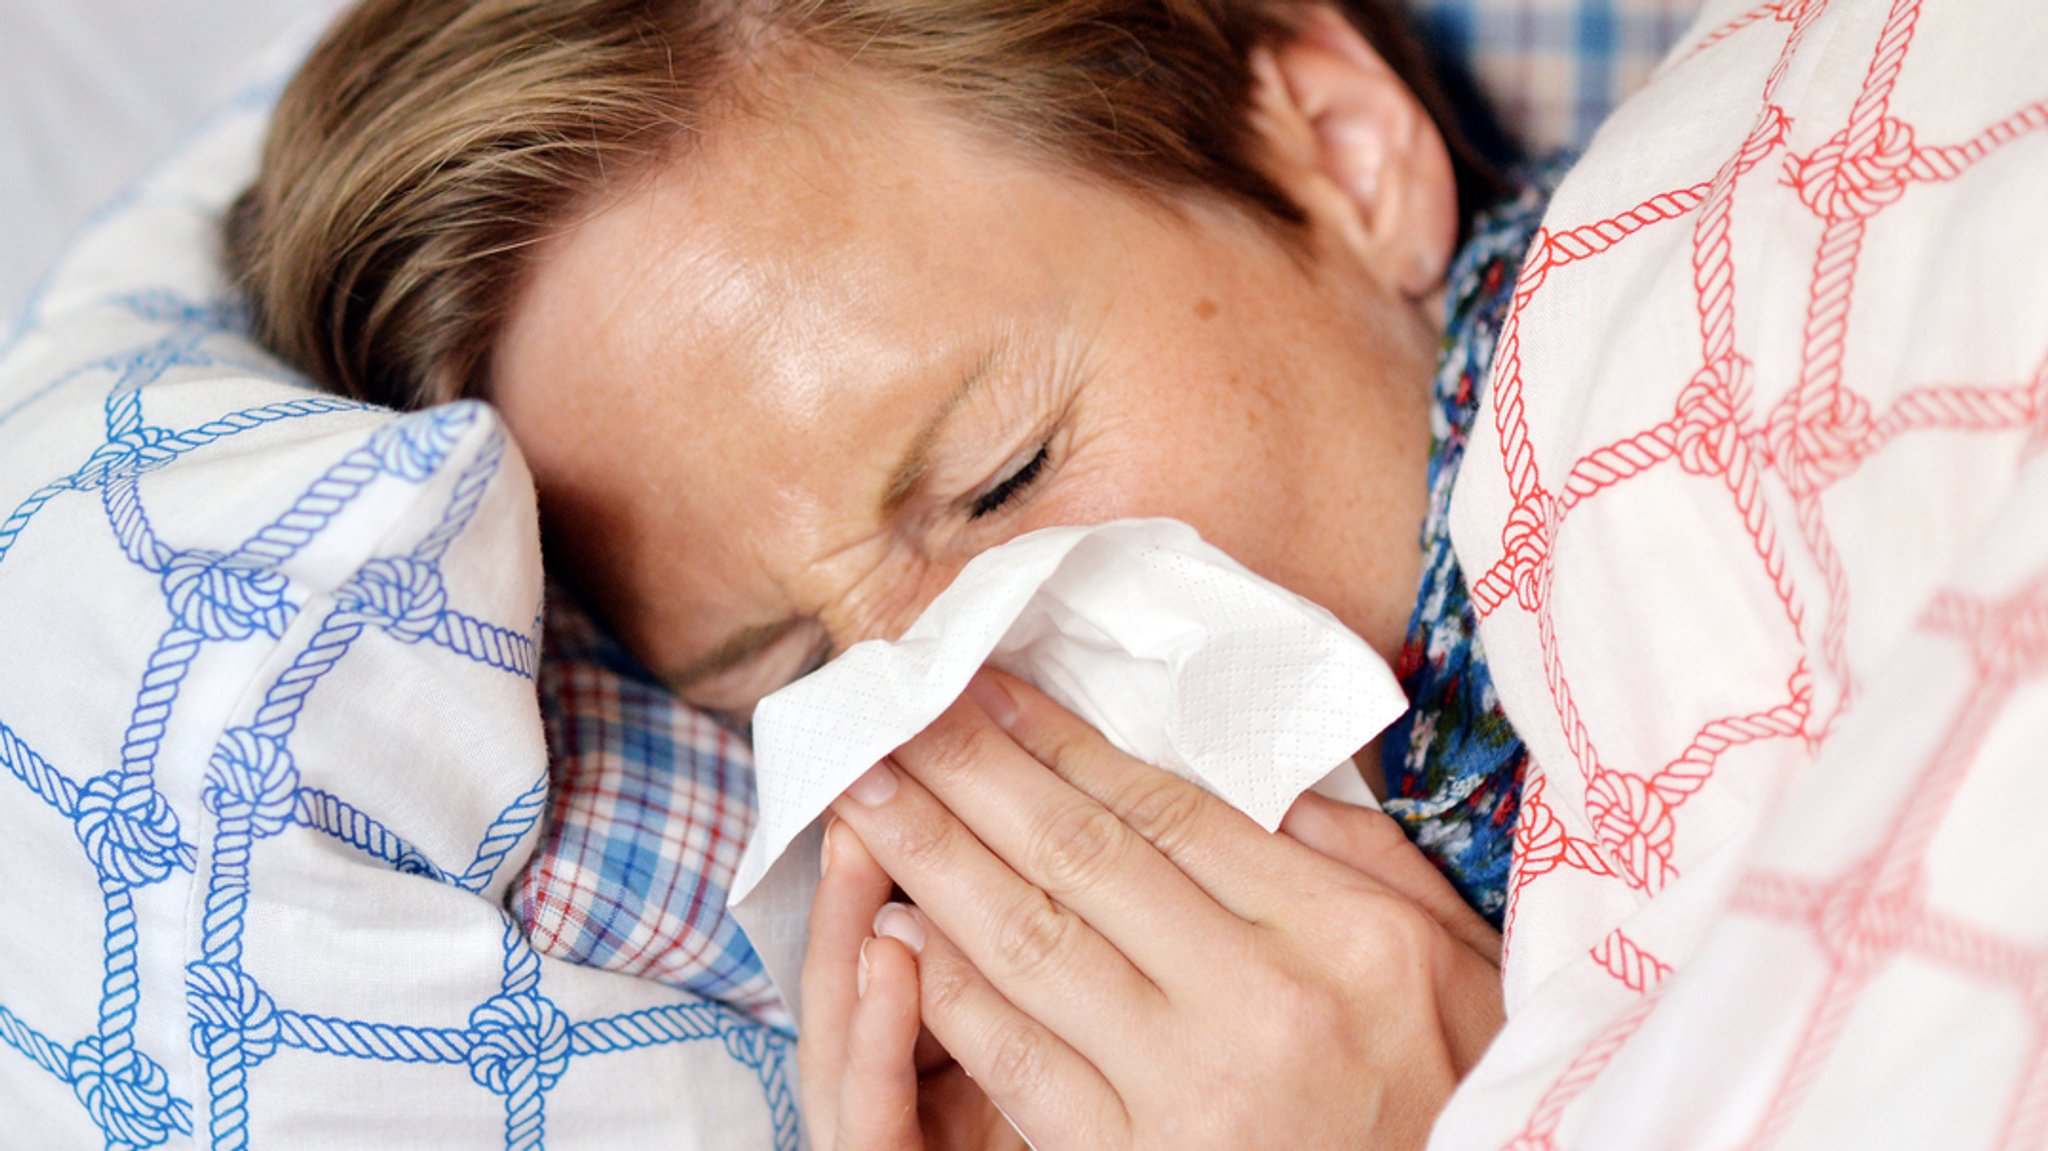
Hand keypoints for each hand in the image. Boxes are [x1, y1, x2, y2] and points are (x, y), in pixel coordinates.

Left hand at [797, 669, 1503, 1150]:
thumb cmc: (1456, 1092)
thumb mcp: (1452, 956)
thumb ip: (1352, 853)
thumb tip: (1243, 763)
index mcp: (1342, 931)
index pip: (1167, 811)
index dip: (1059, 742)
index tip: (985, 687)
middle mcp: (1264, 1001)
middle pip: (1082, 858)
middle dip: (970, 774)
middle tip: (890, 712)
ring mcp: (1197, 1093)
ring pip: (1035, 948)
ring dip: (936, 861)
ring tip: (868, 798)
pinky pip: (1026, 1066)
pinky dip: (956, 994)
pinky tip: (903, 934)